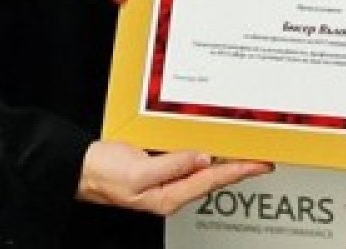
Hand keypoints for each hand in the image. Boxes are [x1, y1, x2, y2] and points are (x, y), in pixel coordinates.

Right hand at [77, 140, 271, 215]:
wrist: (82, 168)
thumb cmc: (104, 174)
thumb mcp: (138, 170)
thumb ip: (172, 165)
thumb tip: (202, 158)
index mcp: (169, 196)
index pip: (213, 181)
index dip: (239, 171)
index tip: (260, 164)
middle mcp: (171, 190)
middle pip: (214, 178)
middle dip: (239, 167)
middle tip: (263, 157)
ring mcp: (166, 180)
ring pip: (204, 170)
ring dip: (224, 161)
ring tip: (246, 152)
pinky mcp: (160, 168)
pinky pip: (189, 161)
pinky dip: (205, 154)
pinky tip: (213, 148)